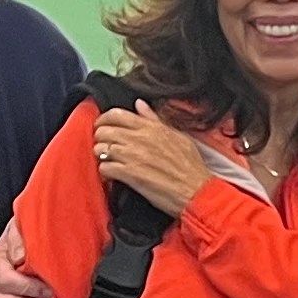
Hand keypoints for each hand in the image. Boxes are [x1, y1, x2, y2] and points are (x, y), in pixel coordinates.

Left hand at [86, 105, 218, 217]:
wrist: (197, 192)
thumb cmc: (191, 167)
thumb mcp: (177, 136)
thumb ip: (155, 119)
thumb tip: (140, 105)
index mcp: (151, 128)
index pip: (116, 114)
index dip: (104, 119)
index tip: (102, 125)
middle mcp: (140, 139)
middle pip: (104, 130)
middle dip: (100, 137)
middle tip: (103, 145)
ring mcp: (133, 157)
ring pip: (101, 148)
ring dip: (101, 155)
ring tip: (108, 160)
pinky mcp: (130, 175)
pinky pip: (105, 168)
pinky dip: (105, 171)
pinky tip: (112, 174)